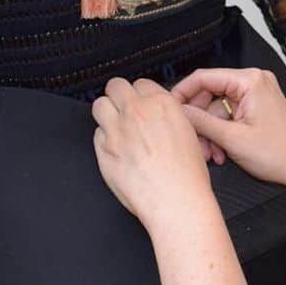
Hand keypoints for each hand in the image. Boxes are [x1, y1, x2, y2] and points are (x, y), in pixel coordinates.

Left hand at [92, 77, 215, 228]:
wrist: (176, 201)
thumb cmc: (187, 175)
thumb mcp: (189, 134)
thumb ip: (168, 117)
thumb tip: (158, 114)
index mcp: (162, 104)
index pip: (141, 83)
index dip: (141, 94)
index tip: (141, 103)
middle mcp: (137, 112)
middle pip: (115, 86)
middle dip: (119, 96)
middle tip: (124, 109)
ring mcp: (117, 129)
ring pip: (99, 105)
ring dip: (106, 113)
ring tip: (115, 126)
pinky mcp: (103, 150)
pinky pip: (96, 134)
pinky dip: (104, 139)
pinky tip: (117, 150)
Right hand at [171, 68, 285, 191]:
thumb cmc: (279, 154)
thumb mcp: (232, 139)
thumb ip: (200, 121)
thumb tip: (178, 111)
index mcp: (250, 80)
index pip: (204, 77)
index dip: (182, 93)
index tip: (169, 109)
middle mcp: (254, 81)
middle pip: (209, 94)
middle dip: (199, 121)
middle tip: (192, 141)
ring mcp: (256, 94)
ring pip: (217, 109)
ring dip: (210, 132)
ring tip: (210, 155)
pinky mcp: (257, 107)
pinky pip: (229, 115)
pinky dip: (222, 133)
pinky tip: (221, 153)